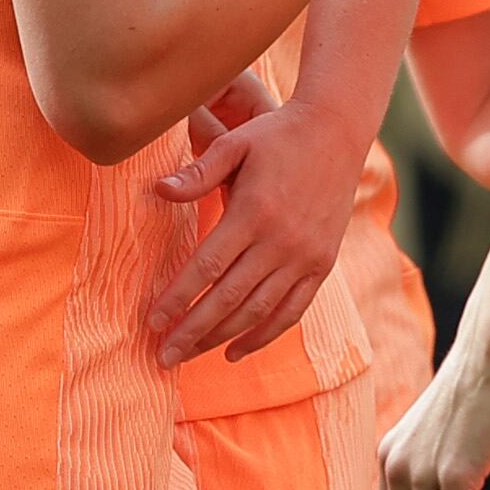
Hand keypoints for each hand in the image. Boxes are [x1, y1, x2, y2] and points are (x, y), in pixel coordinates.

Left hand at [147, 82, 363, 365]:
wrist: (337, 132)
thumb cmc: (276, 136)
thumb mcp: (233, 143)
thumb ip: (197, 173)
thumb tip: (157, 191)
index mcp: (254, 211)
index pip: (208, 266)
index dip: (179, 297)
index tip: (153, 322)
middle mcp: (281, 241)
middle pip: (229, 298)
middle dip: (193, 331)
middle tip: (163, 357)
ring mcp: (305, 257)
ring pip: (258, 311)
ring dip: (221, 338)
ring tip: (189, 356)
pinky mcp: (322, 265)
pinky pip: (291, 311)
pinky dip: (264, 335)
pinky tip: (235, 351)